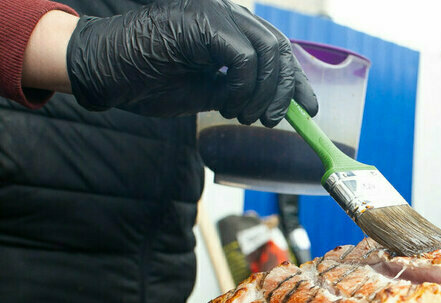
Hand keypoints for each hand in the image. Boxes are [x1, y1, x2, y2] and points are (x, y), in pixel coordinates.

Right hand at [65, 0, 317, 124]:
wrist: (101, 71)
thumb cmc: (147, 80)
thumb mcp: (207, 91)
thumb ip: (240, 91)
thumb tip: (275, 107)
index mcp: (229, 27)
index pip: (277, 49)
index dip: (297, 80)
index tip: (309, 109)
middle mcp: (227, 13)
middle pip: (279, 49)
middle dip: (286, 90)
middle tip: (272, 120)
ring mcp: (215, 13)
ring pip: (268, 52)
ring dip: (264, 94)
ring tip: (245, 115)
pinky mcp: (204, 22)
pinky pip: (244, 58)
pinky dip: (244, 86)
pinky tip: (229, 103)